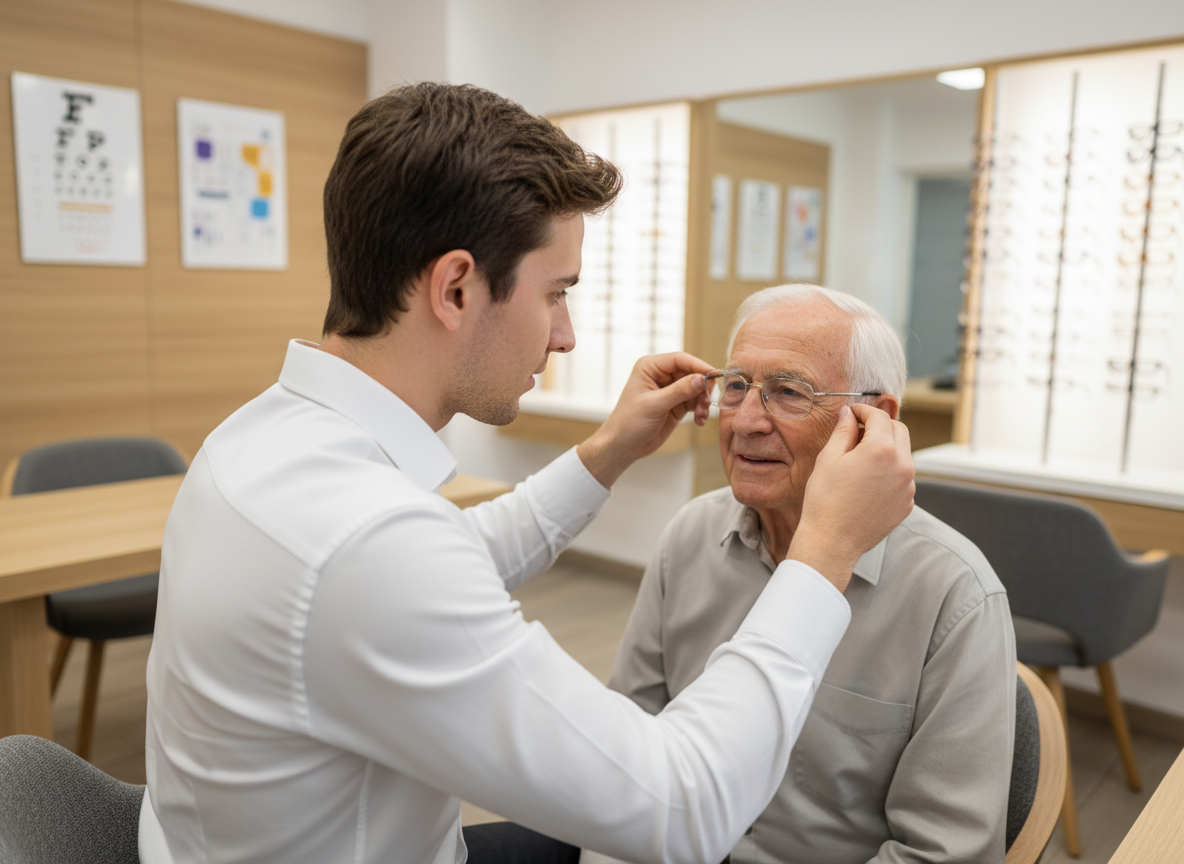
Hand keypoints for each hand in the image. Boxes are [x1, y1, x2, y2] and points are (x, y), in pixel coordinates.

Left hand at [577, 352, 713, 487]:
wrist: (623, 446)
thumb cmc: (630, 422)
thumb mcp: (654, 405)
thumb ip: (679, 391)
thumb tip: (701, 379)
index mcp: (650, 367)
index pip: (680, 359)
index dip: (698, 366)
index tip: (713, 376)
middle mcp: (661, 375)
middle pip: (691, 373)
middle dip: (702, 388)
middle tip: (707, 402)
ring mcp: (669, 390)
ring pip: (696, 388)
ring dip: (702, 401)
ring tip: (702, 415)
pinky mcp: (676, 404)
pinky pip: (694, 402)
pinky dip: (700, 410)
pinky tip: (699, 421)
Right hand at [788, 402, 913, 590]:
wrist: (832, 542)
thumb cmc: (825, 500)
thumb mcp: (828, 459)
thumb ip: (843, 431)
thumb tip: (849, 413)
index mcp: (881, 450)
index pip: (879, 416)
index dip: (864, 410)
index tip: (852, 412)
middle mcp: (902, 465)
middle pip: (899, 430)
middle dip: (880, 425)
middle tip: (858, 430)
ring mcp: (908, 486)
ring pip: (903, 454)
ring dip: (887, 448)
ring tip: (861, 458)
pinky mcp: (907, 503)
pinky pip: (902, 477)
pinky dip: (890, 471)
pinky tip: (867, 481)